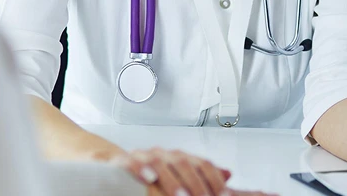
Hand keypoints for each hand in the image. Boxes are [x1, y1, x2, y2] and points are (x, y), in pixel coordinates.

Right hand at [114, 147, 233, 195]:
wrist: (118, 166)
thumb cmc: (153, 173)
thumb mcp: (180, 176)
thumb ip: (202, 175)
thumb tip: (228, 174)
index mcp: (180, 157)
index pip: (201, 164)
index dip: (213, 179)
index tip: (224, 195)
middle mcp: (165, 154)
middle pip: (183, 163)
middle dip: (196, 183)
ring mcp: (145, 156)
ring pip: (161, 163)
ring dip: (172, 181)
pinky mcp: (125, 161)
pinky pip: (133, 162)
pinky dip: (142, 169)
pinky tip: (149, 179)